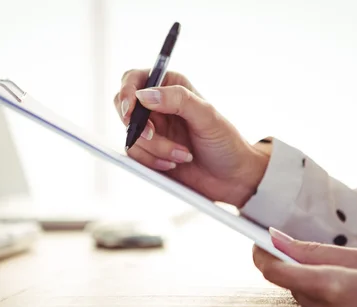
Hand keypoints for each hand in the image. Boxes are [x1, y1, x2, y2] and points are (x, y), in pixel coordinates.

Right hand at [113, 69, 268, 207]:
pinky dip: (153, 161)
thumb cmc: (225, 143)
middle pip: (124, 108)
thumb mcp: (207, 116)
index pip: (135, 79)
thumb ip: (177, 99)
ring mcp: (153, 131)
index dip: (127, 93)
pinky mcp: (150, 153)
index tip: (130, 111)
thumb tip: (145, 95)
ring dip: (155, 148)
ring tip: (182, 154)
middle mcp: (158, 107)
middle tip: (152, 134)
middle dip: (137, 125)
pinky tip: (174, 163)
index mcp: (171, 87)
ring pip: (131, 136)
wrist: (232, 177)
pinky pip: (136, 155)